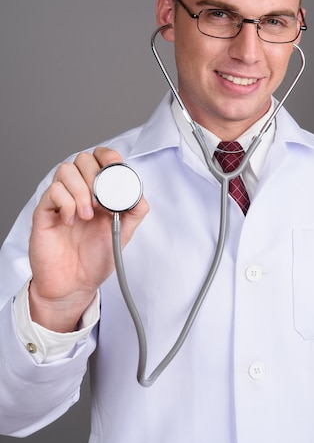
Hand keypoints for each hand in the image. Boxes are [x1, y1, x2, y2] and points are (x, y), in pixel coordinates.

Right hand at [28, 147, 148, 331]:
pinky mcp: (45, 211)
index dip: (109, 158)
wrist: (74, 284)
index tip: (116, 172)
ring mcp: (61, 200)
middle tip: (101, 203)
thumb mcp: (124, 233)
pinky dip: (66, 203)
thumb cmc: (95, 258)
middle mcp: (79, 191)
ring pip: (66, 170)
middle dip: (95, 176)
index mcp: (100, 192)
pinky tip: (71, 221)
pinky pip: (52, 191)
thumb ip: (134, 210)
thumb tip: (140, 192)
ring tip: (87, 215)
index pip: (101, 158)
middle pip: (83, 159)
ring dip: (80, 190)